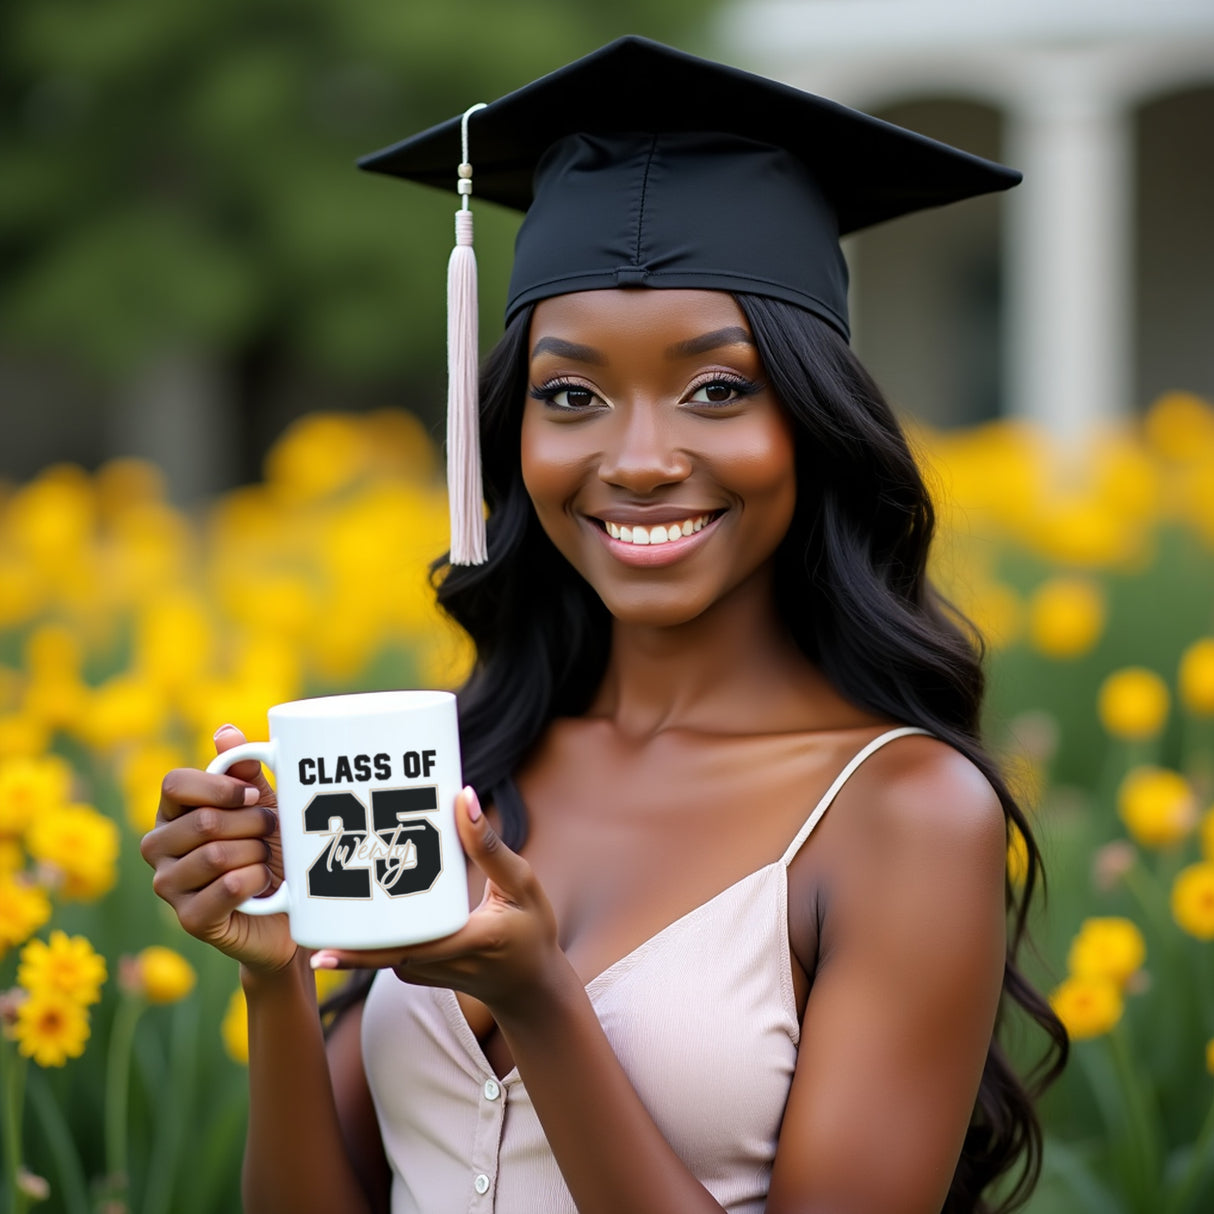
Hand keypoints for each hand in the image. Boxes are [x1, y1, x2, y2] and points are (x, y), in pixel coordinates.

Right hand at [140, 725, 295, 974]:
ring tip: (266, 860)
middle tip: (270, 833)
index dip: (219, 786)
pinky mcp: (189, 920)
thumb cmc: (273, 847)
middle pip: (203, 821)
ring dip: (257, 853)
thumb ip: (245, 770)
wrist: (291, 908)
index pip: (175, 784)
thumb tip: (226, 732)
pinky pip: (227, 888)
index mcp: (171, 812)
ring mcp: (168, 886)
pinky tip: (263, 885)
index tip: (253, 796)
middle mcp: (159, 847)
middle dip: (252, 824)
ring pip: (216, 855)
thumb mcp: (263, 802)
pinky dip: (256, 880)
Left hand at [311, 788, 566, 1017]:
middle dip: (340, 924)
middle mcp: (433, 966)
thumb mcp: (521, 884)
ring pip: (373, 947)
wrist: (528, 985)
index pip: (403, 953)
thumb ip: (489, 846)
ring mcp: (418, 972)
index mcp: (466, 943)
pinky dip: (368, 922)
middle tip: (313, 876)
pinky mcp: (410, 970)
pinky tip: (359, 885)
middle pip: (374, 949)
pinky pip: (382, 945)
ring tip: (331, 868)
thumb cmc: (530, 930)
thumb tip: (462, 797)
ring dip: (350, 919)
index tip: (318, 948)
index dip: (358, 955)